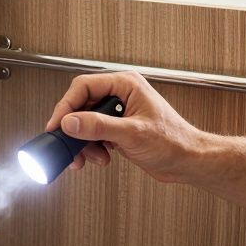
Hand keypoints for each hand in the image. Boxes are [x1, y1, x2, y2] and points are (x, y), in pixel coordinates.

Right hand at [47, 71, 204, 181]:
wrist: (188, 161)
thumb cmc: (173, 141)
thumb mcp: (132, 134)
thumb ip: (99, 126)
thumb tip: (70, 122)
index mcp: (126, 84)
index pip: (83, 87)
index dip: (66, 106)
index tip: (57, 125)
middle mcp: (120, 95)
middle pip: (81, 105)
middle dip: (75, 129)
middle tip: (69, 145)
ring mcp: (119, 112)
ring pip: (85, 123)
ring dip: (84, 143)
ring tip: (91, 157)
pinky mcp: (118, 128)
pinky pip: (94, 134)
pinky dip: (92, 148)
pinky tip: (101, 158)